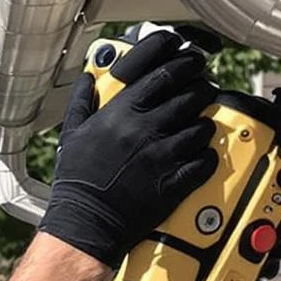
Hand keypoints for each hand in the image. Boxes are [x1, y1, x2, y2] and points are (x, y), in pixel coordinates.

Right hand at [39, 30, 218, 266]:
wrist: (86, 221)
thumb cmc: (79, 179)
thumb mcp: (72, 133)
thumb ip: (82, 100)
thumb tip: (88, 77)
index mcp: (121, 112)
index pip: (162, 73)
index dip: (183, 61)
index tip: (191, 58)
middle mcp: (145, 129)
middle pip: (189, 94)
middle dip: (202, 86)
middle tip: (204, 87)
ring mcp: (162, 154)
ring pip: (201, 126)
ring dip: (206, 121)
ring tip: (202, 122)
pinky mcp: (174, 181)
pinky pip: (205, 161)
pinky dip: (208, 155)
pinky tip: (203, 154)